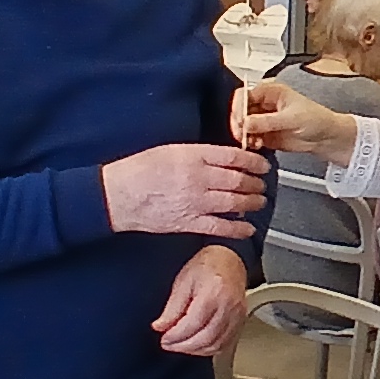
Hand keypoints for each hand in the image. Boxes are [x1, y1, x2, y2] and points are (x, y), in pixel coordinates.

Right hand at [102, 143, 268, 236]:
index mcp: (193, 156)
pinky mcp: (188, 223)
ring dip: (252, 203)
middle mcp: (198, 179)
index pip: (235, 157)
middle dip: (257, 183)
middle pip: (239, 180)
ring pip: (235, 203)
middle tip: (263, 183)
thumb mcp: (170, 149)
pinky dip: (237, 229)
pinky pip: (220, 227)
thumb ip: (199, 153)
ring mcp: (195, 202)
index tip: (262, 163)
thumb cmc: (138, 170)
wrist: (116, 195)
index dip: (254, 161)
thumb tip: (223, 157)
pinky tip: (247, 228)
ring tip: (260, 201)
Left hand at [155, 245, 248, 354]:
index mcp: (213, 294)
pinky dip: (210, 349)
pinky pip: (226, 344)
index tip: (165, 338)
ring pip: (217, 345)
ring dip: (196, 350)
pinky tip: (198, 346)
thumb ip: (172, 307)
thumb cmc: (207, 265)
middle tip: (169, 344)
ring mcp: (237, 315)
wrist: (229, 259)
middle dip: (184, 346)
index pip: (193, 324)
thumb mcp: (183, 282)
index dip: (176, 336)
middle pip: (206, 338)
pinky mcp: (241, 321)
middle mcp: (228, 306)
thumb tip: (161, 326)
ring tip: (182, 346)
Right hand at [234, 81, 359, 162]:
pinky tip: (256, 145)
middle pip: (241, 110)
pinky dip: (250, 142)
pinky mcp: (264, 134)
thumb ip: (267, 121)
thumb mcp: (291, 119)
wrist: (326, 137)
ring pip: (243, 125)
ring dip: (244, 135)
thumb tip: (246, 123)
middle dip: (239, 123)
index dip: (238, 107)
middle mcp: (265, 104)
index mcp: (271, 91)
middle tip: (242, 134)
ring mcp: (263, 119)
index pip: (244, 94)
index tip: (239, 121)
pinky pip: (250, 137)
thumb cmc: (316, 120)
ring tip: (251, 142)